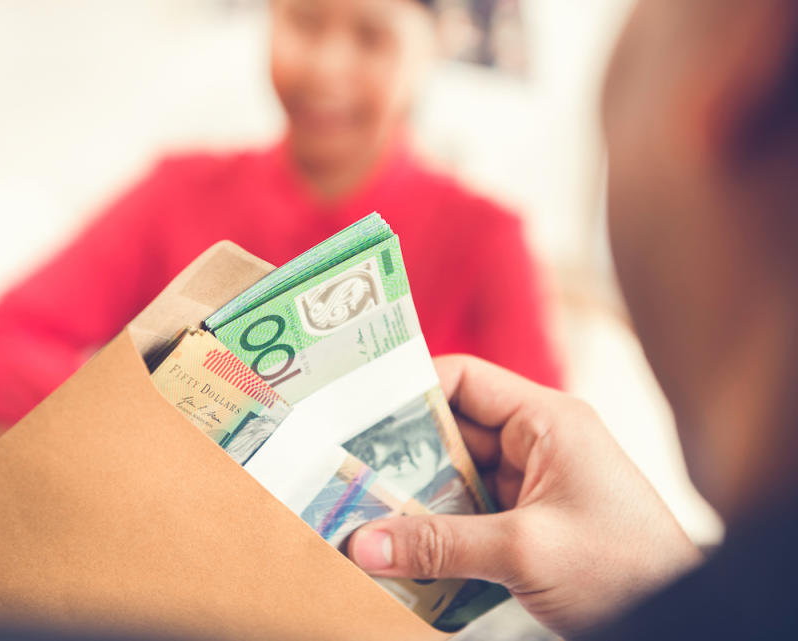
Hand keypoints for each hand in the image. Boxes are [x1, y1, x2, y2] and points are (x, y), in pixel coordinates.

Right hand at [347, 355, 701, 636]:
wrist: (685, 620)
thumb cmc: (623, 569)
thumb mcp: (526, 551)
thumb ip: (440, 544)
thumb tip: (362, 545)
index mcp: (547, 420)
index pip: (466, 380)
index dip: (412, 390)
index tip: (359, 413)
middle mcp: (537, 443)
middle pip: (453, 431)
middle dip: (402, 455)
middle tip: (347, 472)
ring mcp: (533, 484)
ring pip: (457, 477)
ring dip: (416, 499)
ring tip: (362, 513)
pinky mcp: (530, 523)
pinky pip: (471, 513)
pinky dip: (439, 529)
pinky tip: (402, 546)